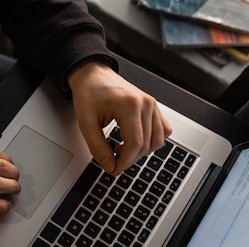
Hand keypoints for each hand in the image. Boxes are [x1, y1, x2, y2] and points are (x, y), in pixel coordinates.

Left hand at [67, 60, 171, 175]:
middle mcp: (146, 104)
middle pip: (147, 145)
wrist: (93, 76)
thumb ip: (97, 147)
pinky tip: (133, 142)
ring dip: (141, 152)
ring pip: (158, 140)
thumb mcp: (86, 123)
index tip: (113, 169)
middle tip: (113, 162)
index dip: (124, 162)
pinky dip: (151, 141)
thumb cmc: (89, 93)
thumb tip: (109, 166)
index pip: (135, 144)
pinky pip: (162, 130)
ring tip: (121, 150)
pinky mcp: (154, 107)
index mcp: (129, 105)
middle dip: (130, 159)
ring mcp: (152, 104)